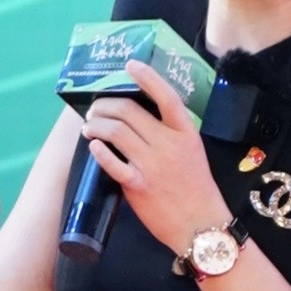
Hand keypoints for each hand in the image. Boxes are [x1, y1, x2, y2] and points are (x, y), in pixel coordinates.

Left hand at [78, 66, 225, 258]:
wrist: (200, 225)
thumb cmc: (195, 187)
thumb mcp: (191, 151)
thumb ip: (170, 134)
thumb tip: (139, 117)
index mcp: (185, 133)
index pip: (166, 96)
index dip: (147, 77)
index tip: (130, 65)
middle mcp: (168, 145)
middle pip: (129, 111)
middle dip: (104, 105)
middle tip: (95, 109)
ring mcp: (152, 165)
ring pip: (116, 132)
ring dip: (96, 124)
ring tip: (89, 126)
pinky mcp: (138, 186)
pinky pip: (112, 162)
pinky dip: (99, 150)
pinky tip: (93, 144)